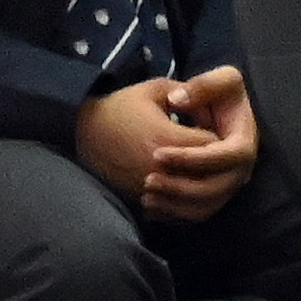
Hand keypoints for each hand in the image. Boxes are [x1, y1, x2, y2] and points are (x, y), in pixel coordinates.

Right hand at [74, 81, 217, 211]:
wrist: (84, 131)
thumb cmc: (121, 107)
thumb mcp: (155, 90)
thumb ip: (189, 94)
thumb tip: (212, 108)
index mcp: (167, 140)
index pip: (213, 145)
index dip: (216, 134)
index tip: (207, 127)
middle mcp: (161, 170)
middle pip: (208, 173)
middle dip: (211, 160)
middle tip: (207, 147)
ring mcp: (150, 190)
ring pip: (195, 197)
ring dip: (199, 182)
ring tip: (195, 165)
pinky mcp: (141, 201)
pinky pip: (175, 211)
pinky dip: (183, 200)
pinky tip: (181, 183)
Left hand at [142, 64, 262, 217]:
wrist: (215, 114)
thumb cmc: (217, 94)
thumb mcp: (219, 79)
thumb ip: (202, 86)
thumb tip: (178, 100)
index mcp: (245, 140)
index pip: (223, 156)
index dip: (191, 158)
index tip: (157, 154)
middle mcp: (241, 169)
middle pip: (216, 188)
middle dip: (180, 187)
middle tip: (147, 179)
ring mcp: (228, 186)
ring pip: (205, 207)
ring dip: (174, 205)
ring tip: (145, 194)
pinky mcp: (214, 198)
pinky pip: (196, 214)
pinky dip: (173, 213)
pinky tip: (149, 205)